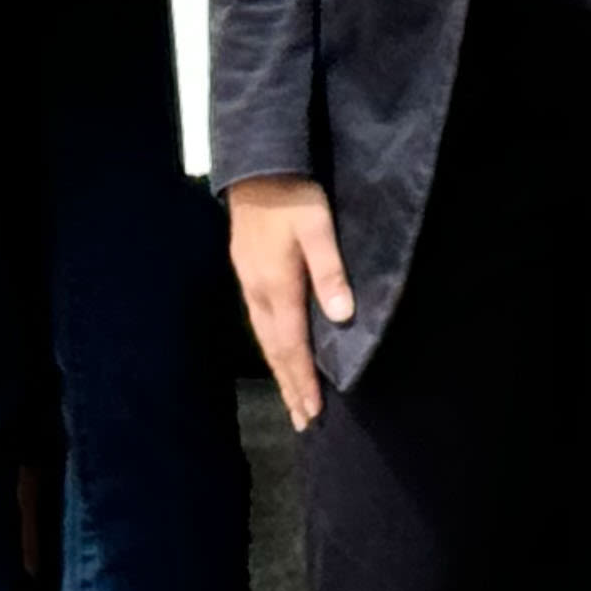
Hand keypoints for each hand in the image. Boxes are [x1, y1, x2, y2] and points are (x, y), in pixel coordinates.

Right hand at [228, 174, 355, 426]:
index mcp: (278, 288)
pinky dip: (273, 348)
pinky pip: (261, 324)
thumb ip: (330, 272)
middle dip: (291, 387)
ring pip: (265, 340)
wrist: (257, 170)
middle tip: (303, 420)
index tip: (313, 412)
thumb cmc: (294, 197)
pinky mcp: (248, 274)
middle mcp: (259, 294)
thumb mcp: (318, 229)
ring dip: (281, 372)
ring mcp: (250, 285)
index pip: (292, 347)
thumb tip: (342, 317)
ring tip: (293, 398)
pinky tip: (279, 352)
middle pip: (276, 352)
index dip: (303, 381)